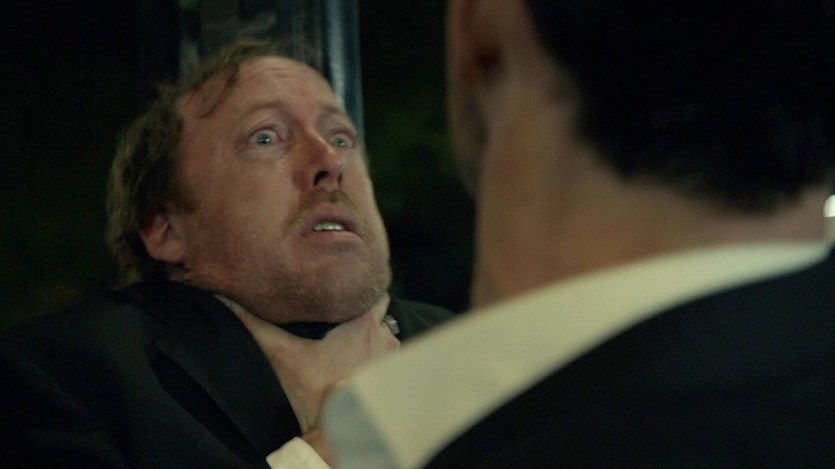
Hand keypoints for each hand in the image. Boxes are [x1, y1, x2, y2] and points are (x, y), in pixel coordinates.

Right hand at [231, 297, 399, 433]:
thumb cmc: (312, 392)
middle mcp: (386, 339)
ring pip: (385, 340)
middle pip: (379, 317)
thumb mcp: (281, 354)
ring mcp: (392, 361)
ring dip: (371, 343)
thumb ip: (255, 325)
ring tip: (348, 349)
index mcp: (365, 325)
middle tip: (341, 325)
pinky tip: (356, 368)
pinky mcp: (393, 380)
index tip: (346, 298)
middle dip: (364, 319)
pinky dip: (376, 362)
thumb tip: (229, 302)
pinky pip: (388, 361)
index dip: (362, 294)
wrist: (334, 430)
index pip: (375, 294)